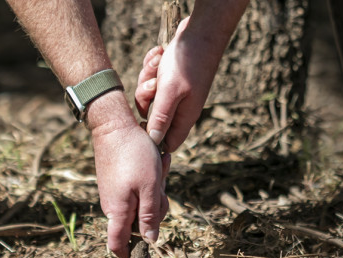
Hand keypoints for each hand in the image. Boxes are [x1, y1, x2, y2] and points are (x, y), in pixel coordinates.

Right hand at [91, 118, 169, 257]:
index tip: (142, 256)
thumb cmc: (134, 155)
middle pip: (138, 223)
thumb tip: (150, 241)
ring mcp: (115, 192)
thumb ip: (150, 215)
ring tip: (162, 164)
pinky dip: (151, 178)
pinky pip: (139, 188)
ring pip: (142, 203)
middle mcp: (113, 205)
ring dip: (156, 189)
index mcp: (118, 211)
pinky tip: (158, 159)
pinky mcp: (118, 181)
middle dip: (156, 208)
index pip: (117, 245)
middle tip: (163, 185)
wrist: (114, 125)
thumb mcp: (150, 186)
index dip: (128, 255)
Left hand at [134, 17, 224, 152]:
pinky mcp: (169, 75)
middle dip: (145, 98)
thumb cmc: (187, 62)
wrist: (200, 30)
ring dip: (147, 77)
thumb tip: (154, 142)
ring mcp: (174, 89)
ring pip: (148, 93)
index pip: (168, 142)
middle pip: (151, 115)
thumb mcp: (170, 92)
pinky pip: (151, 77)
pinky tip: (160, 54)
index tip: (142, 121)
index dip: (152, 137)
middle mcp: (180, 106)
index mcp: (184, 116)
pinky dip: (152, 65)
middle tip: (154, 84)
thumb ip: (161, 118)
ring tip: (159, 63)